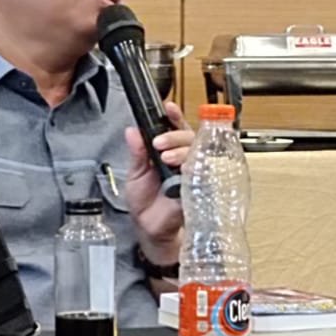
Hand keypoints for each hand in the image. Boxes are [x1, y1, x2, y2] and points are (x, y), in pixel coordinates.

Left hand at [122, 101, 192, 260]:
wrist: (148, 227)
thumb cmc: (144, 201)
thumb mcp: (135, 173)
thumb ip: (137, 152)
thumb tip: (132, 131)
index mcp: (167, 151)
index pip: (175, 128)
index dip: (174, 117)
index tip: (168, 108)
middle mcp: (182, 158)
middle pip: (189, 137)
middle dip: (174, 136)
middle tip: (159, 144)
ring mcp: (192, 172)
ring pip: (197, 152)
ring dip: (182, 152)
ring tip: (166, 159)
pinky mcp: (198, 188)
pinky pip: (203, 175)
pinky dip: (194, 170)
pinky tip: (185, 170)